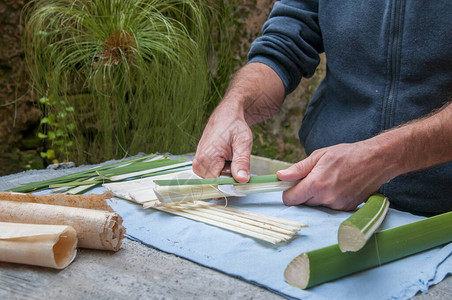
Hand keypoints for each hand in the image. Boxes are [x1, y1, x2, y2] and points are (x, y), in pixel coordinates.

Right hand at [193, 101, 252, 182]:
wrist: (226, 116)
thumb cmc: (235, 127)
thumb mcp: (243, 143)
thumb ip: (242, 162)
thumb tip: (242, 180)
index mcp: (207, 158)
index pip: (217, 185)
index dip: (230, 185)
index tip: (240, 179)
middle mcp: (198, 162)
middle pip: (215, 184)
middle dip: (227, 179)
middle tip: (235, 163)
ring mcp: (197, 163)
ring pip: (213, 180)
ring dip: (224, 175)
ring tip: (229, 159)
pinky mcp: (199, 163)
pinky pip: (210, 175)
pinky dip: (220, 171)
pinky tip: (224, 160)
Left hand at [277, 141, 394, 210]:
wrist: (377, 160)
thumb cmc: (348, 155)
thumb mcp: (320, 155)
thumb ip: (299, 168)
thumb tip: (280, 176)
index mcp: (316, 184)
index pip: (290, 199)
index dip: (287, 193)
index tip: (290, 186)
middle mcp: (326, 198)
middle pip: (303, 203)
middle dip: (303, 192)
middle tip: (314, 177)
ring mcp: (338, 205)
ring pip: (317, 205)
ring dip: (317, 196)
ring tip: (329, 179)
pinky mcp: (347, 209)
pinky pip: (330, 207)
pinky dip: (330, 199)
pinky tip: (338, 186)